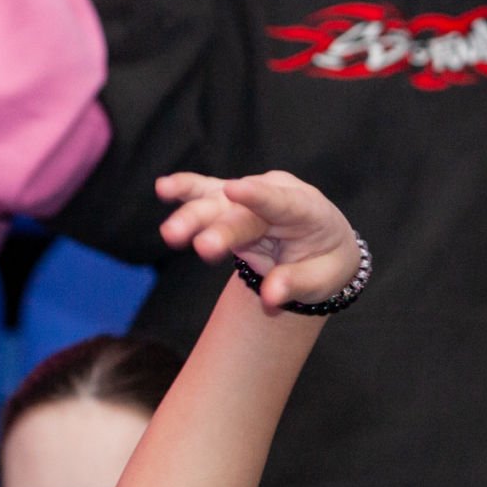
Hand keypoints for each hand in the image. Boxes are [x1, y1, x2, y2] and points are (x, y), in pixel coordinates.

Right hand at [157, 171, 358, 310]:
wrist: (322, 248)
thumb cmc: (323, 263)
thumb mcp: (321, 280)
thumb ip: (295, 284)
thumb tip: (271, 297)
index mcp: (308, 210)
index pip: (282, 203)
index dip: (257, 196)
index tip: (233, 189)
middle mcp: (276, 194)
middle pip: (241, 212)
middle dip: (217, 228)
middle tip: (199, 247)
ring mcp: (250, 195)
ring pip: (216, 203)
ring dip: (191, 217)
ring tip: (170, 234)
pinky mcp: (229, 201)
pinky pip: (205, 194)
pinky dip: (185, 191)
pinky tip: (163, 188)